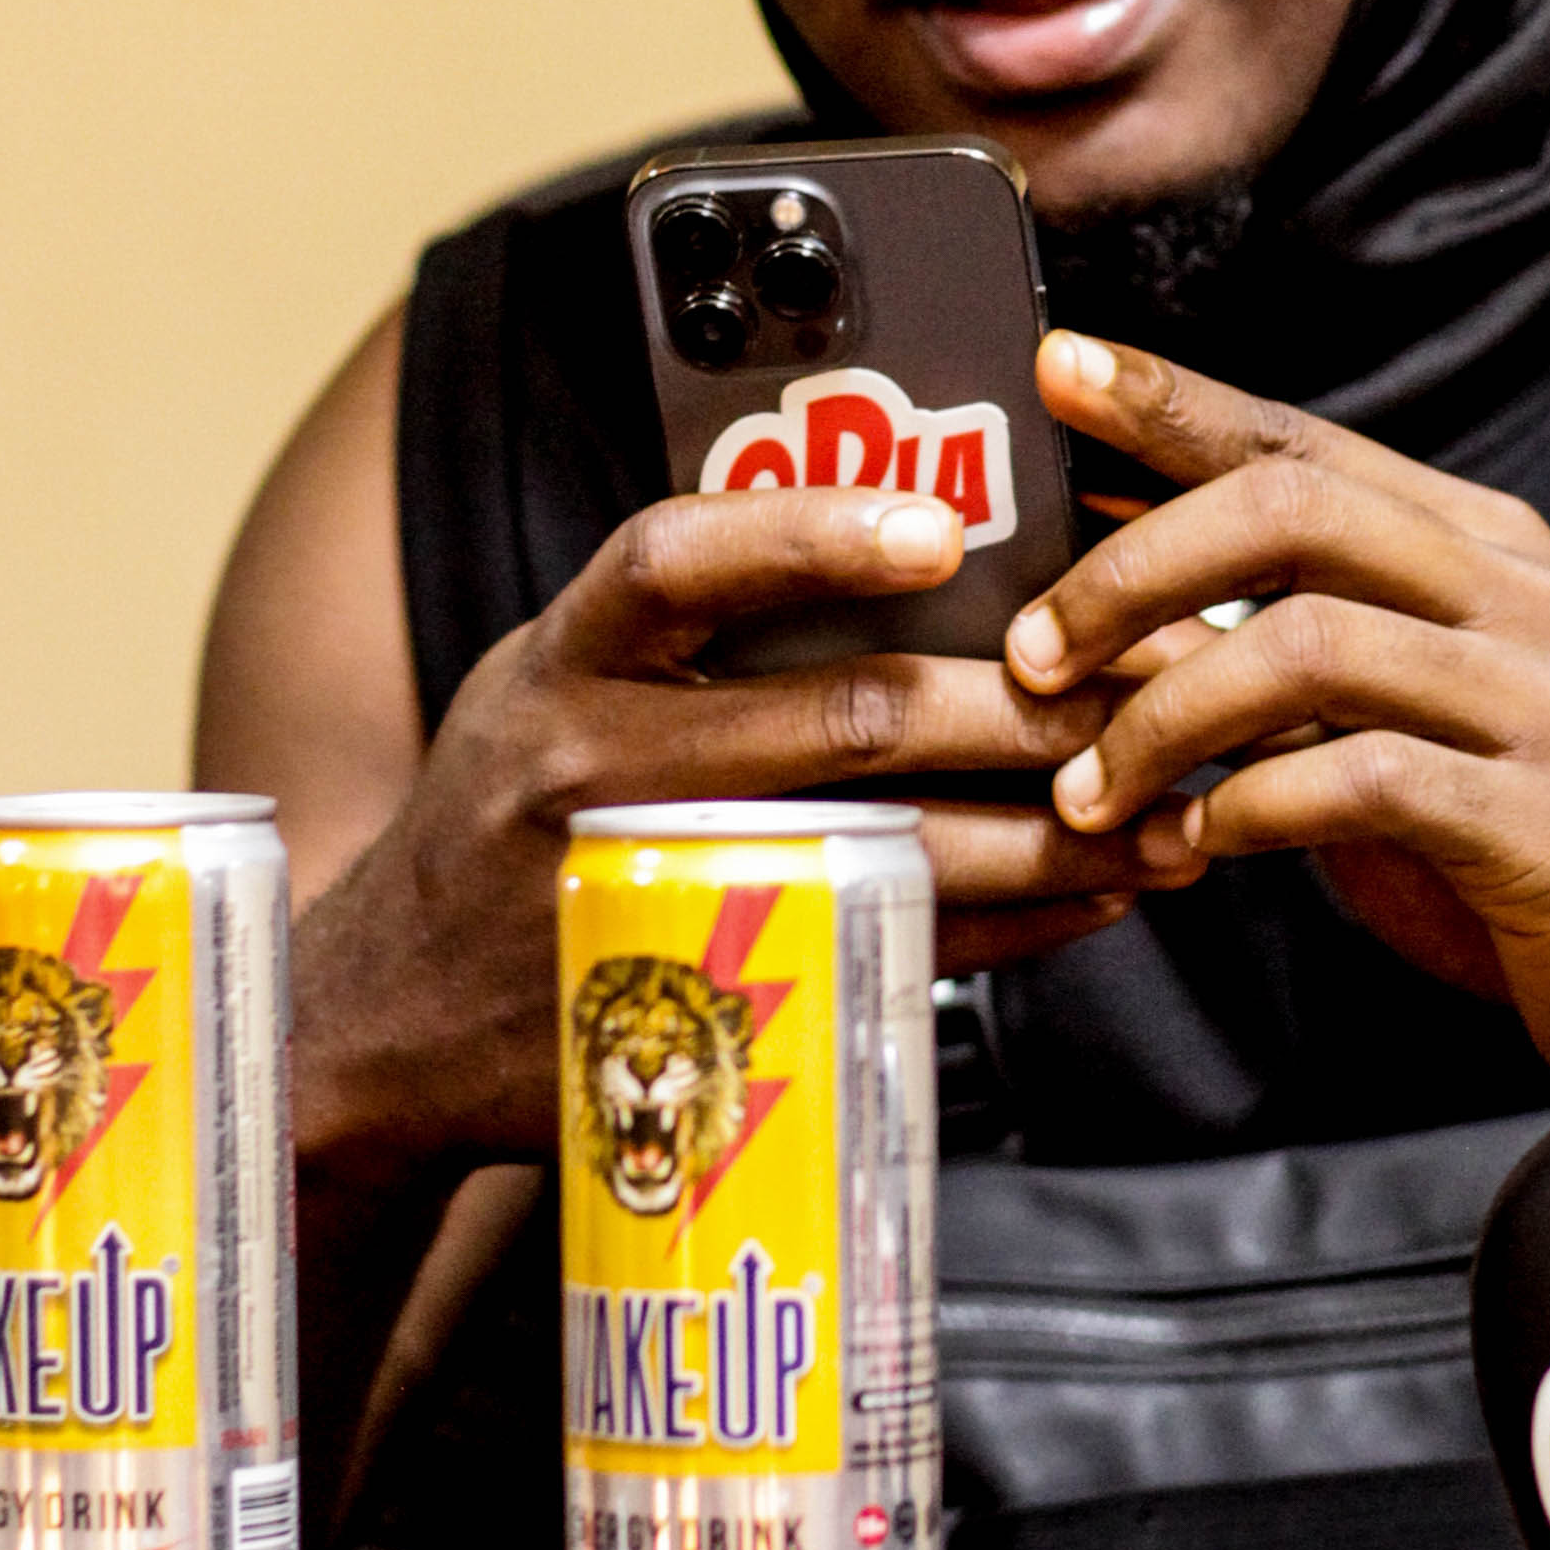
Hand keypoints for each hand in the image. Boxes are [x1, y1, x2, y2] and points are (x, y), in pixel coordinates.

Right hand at [297, 479, 1154, 1197]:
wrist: (381, 1025)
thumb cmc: (511, 809)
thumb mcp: (551, 680)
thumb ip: (685, 616)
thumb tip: (915, 530)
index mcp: (562, 658)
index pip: (680, 561)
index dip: (810, 533)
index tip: (940, 525)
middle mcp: (590, 767)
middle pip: (837, 721)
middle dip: (1022, 705)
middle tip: (1154, 683)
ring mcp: (646, 898)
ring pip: (889, 852)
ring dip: (1051, 830)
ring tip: (1168, 812)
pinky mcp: (697, 1012)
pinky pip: (884, 958)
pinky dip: (1007, 927)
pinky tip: (1095, 897)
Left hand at [1012, 335, 1549, 1126]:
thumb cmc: (1525, 836)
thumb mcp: (1400, 712)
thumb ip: (1284, 650)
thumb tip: (1111, 598)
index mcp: (1481, 546)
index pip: (1303, 438)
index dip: (1175, 400)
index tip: (1062, 371)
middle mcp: (1516, 599)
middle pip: (1292, 513)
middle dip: (1133, 573)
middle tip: (1035, 652)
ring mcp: (1537, 703)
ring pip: (1307, 644)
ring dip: (1164, 716)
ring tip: (1092, 785)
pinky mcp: (1537, 821)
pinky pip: (1358, 780)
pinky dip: (1244, 814)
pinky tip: (1193, 848)